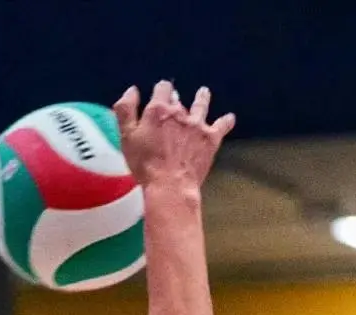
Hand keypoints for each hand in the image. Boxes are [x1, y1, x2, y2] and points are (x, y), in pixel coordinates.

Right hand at [114, 80, 234, 190]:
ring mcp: (197, 125)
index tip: (159, 92)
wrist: (170, 185)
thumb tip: (132, 90)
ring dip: (202, 98)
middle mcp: (179, 113)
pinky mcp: (210, 139)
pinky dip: (226, 121)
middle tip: (175, 100)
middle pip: (178, 99)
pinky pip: (222, 126)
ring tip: (203, 92)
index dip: (160, 90)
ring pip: (201, 105)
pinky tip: (230, 118)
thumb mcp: (127, 136)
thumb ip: (126, 110)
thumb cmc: (145, 164)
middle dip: (176, 99)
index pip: (161, 88)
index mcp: (158, 110)